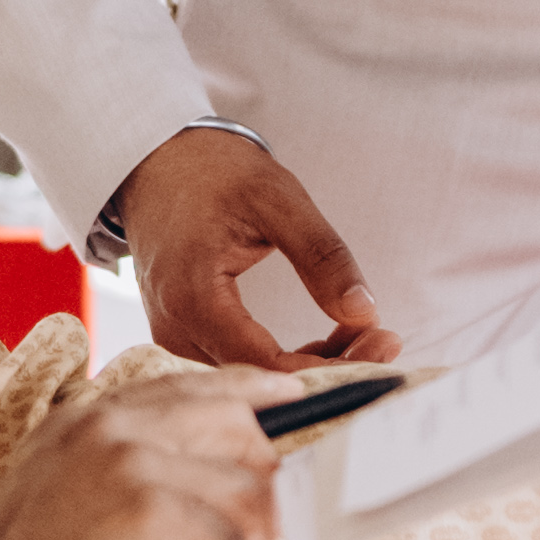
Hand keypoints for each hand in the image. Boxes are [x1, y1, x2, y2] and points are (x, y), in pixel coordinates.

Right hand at [0, 373, 284, 539]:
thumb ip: (118, 471)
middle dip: (261, 495)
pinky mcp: (162, 515)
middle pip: (240, 429)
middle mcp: (116, 427)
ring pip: (251, 498)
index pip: (193, 386)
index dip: (253, 396)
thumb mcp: (58, 499)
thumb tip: (199, 481)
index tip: (290, 405)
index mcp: (91, 419)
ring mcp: (139, 463)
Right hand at [112, 123, 386, 373]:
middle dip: (329, 368)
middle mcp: (177, 329)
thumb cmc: (212, 172)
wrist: (156, 161)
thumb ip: (322, 256)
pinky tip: (326, 339)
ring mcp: (175, 335)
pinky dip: (286, 357)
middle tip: (384, 341)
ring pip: (251, 376)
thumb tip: (365, 311)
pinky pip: (239, 361)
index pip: (269, 364)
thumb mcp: (278, 200)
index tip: (382, 344)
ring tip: (361, 335)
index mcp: (194, 298)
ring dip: (310, 364)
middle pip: (261, 378)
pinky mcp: (184, 332)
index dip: (331, 367)